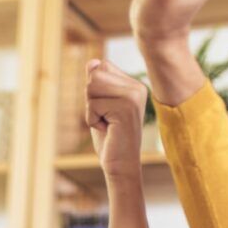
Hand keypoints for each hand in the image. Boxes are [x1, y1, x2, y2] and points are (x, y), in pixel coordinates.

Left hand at [87, 60, 150, 178]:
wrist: (121, 165)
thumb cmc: (110, 138)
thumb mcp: (99, 106)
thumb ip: (97, 84)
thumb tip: (92, 61)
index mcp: (133, 84)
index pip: (101, 67)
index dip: (94, 90)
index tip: (106, 110)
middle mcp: (137, 87)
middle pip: (95, 75)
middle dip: (90, 99)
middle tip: (105, 118)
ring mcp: (134, 96)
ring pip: (92, 87)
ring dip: (91, 109)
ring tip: (106, 123)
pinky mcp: (127, 107)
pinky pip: (92, 104)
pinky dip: (92, 120)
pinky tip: (108, 130)